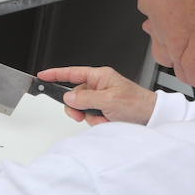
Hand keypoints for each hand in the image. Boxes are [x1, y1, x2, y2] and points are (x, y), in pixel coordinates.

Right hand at [35, 66, 157, 125]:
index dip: (56, 74)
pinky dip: (97, 121)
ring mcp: (101, 98)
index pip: (72, 73)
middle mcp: (99, 86)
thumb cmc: (137, 104)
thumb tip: (69, 98)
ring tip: (105, 119)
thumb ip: (86, 98)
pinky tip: (108, 121)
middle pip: (75, 95)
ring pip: (82, 108)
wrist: (152, 117)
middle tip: (81, 115)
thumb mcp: (109, 100)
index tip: (42, 76)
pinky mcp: (104, 109)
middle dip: (78, 108)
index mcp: (100, 76)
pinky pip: (91, 116)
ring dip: (91, 117)